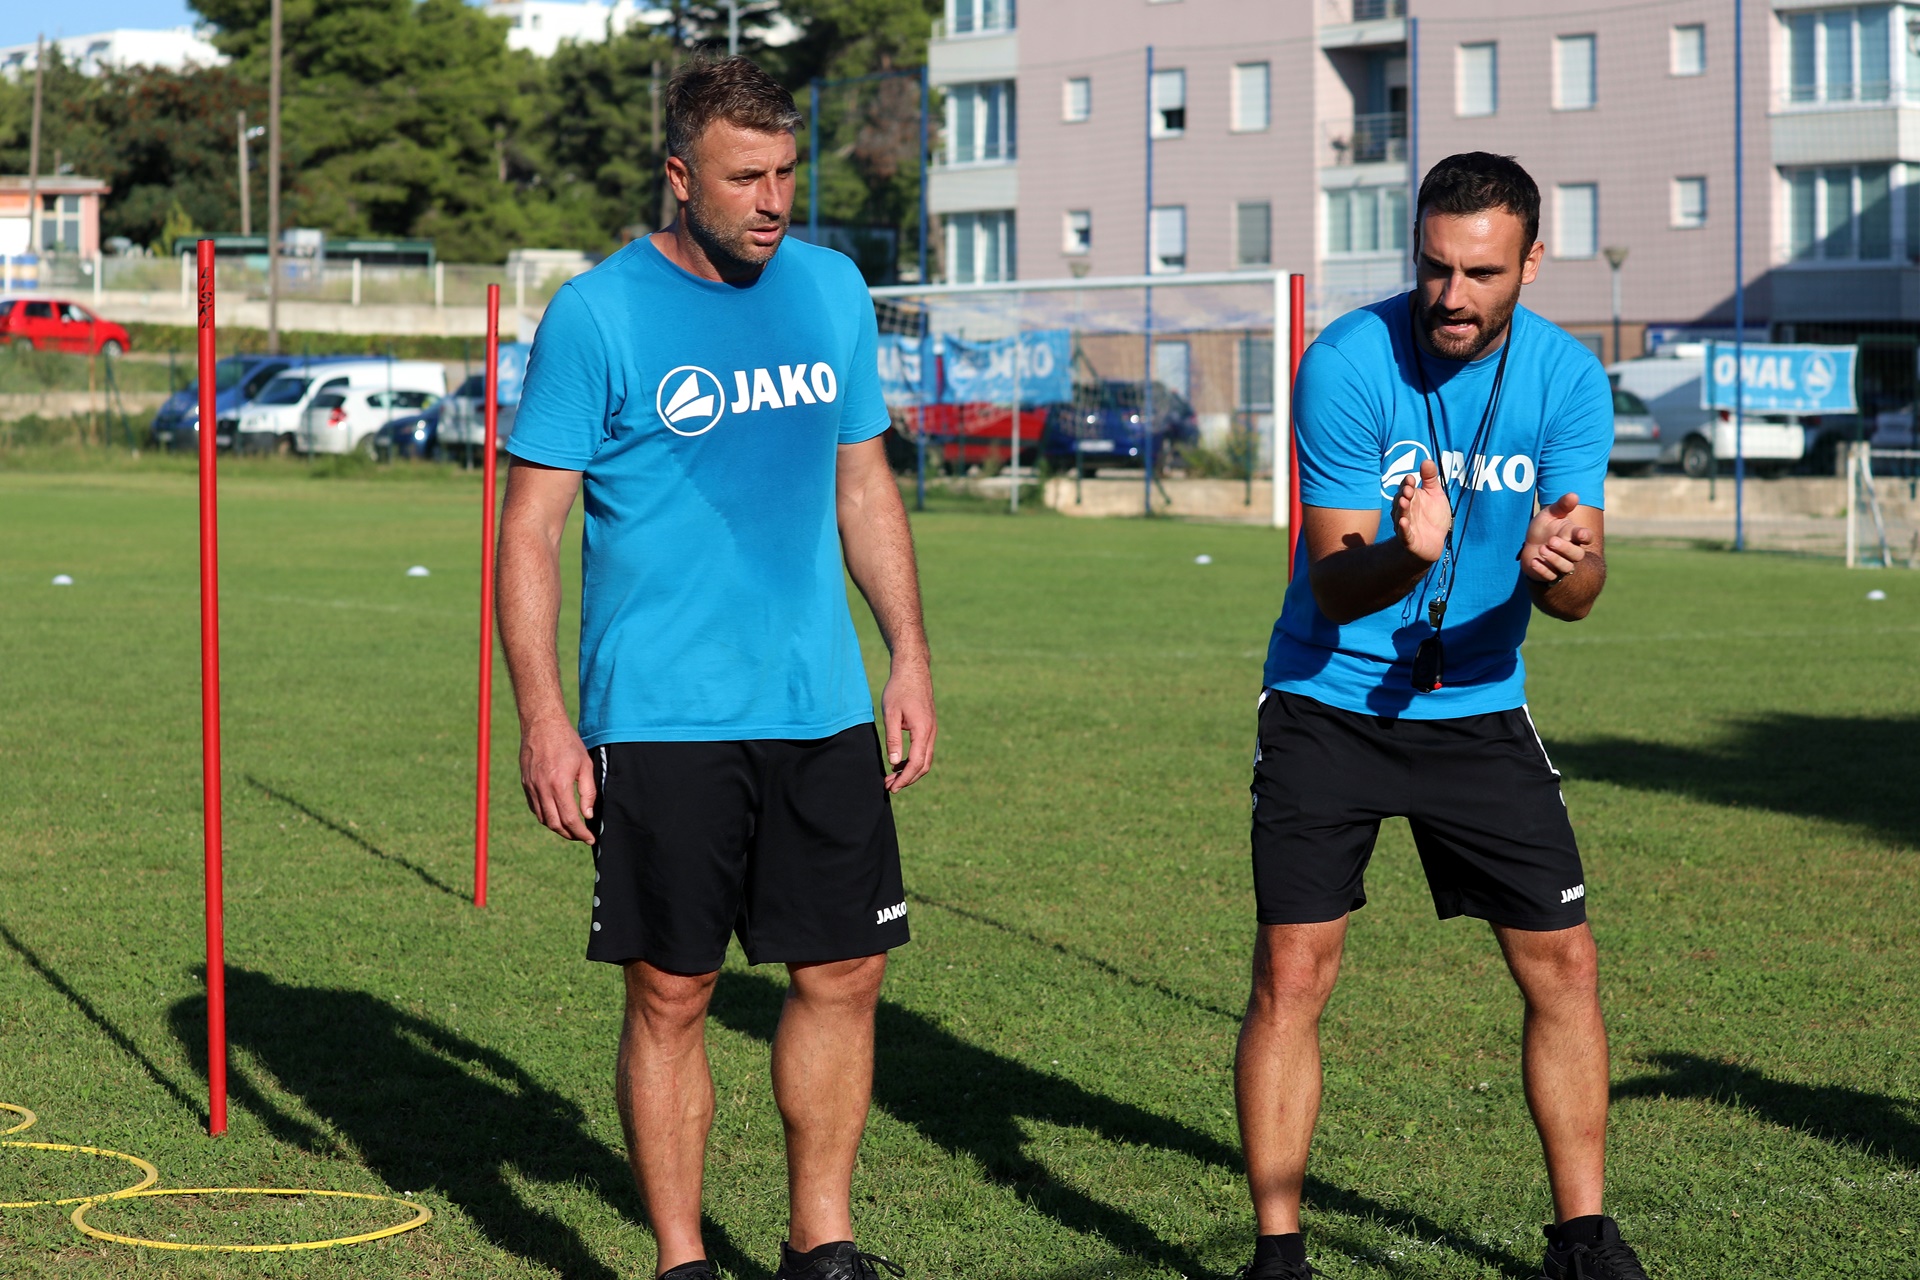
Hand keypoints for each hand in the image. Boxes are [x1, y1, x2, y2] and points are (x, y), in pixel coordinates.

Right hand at [519, 715, 596, 842]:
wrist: (542, 725)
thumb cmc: (567, 742)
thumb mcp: (585, 764)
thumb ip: (588, 792)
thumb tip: (587, 815)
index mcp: (559, 784)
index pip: (570, 819)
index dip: (581, 833)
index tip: (589, 839)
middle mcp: (542, 789)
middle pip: (554, 824)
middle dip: (569, 834)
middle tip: (581, 836)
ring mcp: (531, 787)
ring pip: (542, 818)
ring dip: (556, 827)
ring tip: (570, 827)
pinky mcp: (525, 783)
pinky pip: (534, 807)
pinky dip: (545, 816)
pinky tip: (556, 814)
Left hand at [879, 656, 935, 792]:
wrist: (913, 670)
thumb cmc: (899, 689)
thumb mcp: (891, 714)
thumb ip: (893, 739)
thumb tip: (894, 762)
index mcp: (923, 730)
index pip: (916, 763)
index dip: (904, 779)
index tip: (892, 788)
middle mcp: (931, 733)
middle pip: (924, 766)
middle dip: (907, 779)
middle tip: (889, 786)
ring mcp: (932, 730)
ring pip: (925, 759)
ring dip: (910, 771)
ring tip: (892, 777)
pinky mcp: (928, 727)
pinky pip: (924, 750)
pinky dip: (913, 761)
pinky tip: (898, 762)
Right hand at [1392, 459, 1451, 563]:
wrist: (1434, 542)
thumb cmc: (1432, 516)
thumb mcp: (1435, 494)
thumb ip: (1430, 478)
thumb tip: (1427, 460)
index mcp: (1411, 498)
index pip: (1406, 488)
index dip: (1408, 484)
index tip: (1412, 478)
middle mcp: (1405, 510)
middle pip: (1402, 500)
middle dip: (1404, 495)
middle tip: (1409, 489)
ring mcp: (1406, 525)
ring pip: (1401, 515)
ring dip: (1402, 509)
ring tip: (1404, 502)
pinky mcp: (1409, 540)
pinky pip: (1404, 534)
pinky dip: (1403, 528)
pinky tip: (1403, 522)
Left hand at [1520, 492, 1595, 582]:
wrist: (1529, 544)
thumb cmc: (1544, 528)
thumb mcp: (1550, 514)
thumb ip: (1562, 505)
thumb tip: (1574, 495)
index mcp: (1573, 535)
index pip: (1586, 537)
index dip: (1585, 536)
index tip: (1580, 533)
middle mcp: (1570, 551)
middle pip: (1577, 555)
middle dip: (1565, 548)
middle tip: (1551, 541)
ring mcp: (1560, 564)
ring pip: (1566, 567)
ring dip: (1554, 559)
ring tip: (1542, 549)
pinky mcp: (1549, 574)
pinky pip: (1550, 576)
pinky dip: (1543, 570)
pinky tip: (1534, 562)